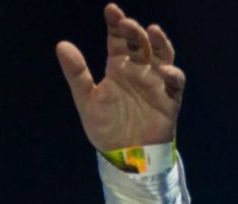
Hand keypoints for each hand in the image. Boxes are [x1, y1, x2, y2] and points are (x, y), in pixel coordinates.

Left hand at [56, 3, 184, 151]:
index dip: (116, 24)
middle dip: (134, 31)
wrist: (122, 156)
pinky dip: (172, 74)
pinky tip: (163, 71)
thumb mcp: (86, 99)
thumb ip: (76, 73)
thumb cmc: (105, 127)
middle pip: (141, 44)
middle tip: (126, 23)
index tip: (110, 10)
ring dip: (160, 43)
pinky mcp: (169, 99)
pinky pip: (175, 83)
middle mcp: (139, 70)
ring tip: (152, 31)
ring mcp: (156, 82)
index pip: (119, 40)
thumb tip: (61, 45)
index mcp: (119, 68)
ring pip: (163, 56)